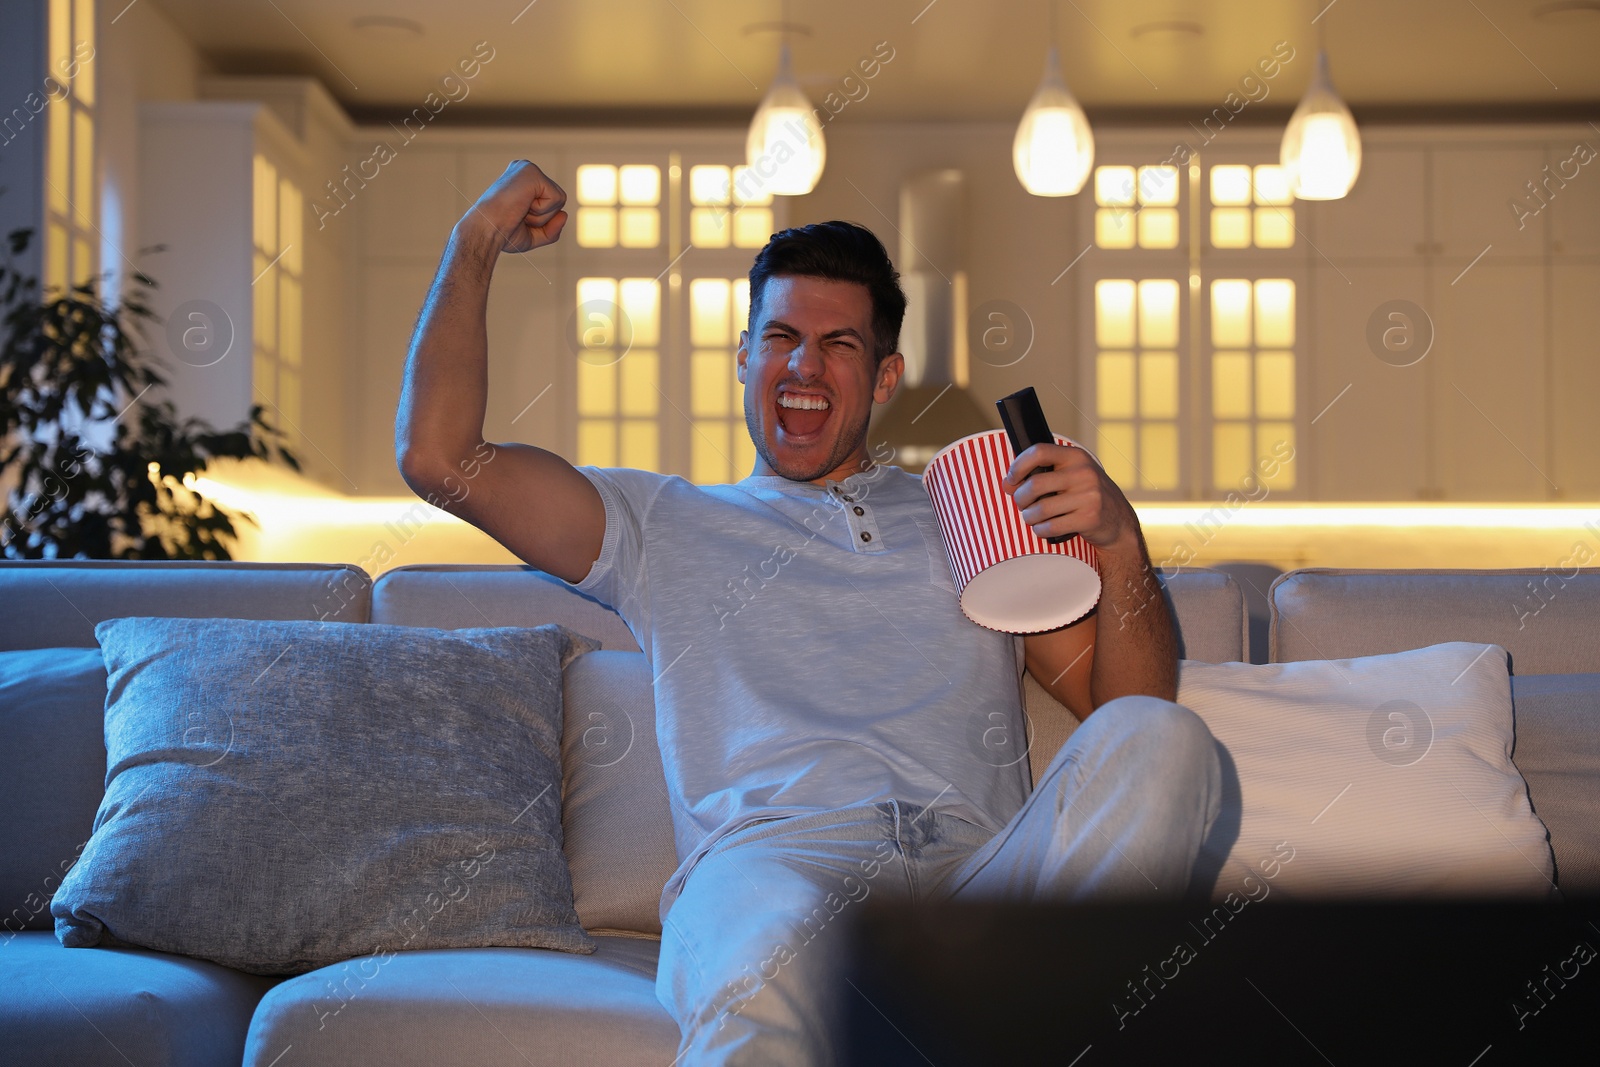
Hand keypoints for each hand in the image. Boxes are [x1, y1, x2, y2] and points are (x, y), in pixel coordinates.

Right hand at [461, 160, 567, 253]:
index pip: (552, 204)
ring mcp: (529, 168)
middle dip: (543, 218)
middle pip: (558, 202)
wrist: (486, 231)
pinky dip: (542, 211)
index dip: (540, 220)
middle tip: (518, 216)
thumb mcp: (534, 234)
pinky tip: (522, 206)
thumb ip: (553, 228)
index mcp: (525, 181)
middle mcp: (526, 170)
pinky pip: (557, 198)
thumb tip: (564, 214)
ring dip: (542, 216)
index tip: (516, 218)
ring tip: (519, 211)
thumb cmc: (503, 233)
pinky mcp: (532, 172)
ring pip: (560, 200)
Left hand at [1004, 442, 1138, 549]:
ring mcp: (1089, 496)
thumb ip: (1042, 474)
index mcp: (1076, 457)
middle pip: (1034, 484)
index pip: (1039, 451)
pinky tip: (1043, 528)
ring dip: (1029, 517)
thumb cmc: (1086, 495)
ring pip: (1040, 509)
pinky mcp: (1089, 518)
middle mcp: (1083, 473)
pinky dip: (1040, 530)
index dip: (1018, 465)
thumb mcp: (1071, 476)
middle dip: (1020, 498)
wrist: (1119, 520)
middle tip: (1023, 504)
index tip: (1012, 479)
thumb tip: (1008, 483)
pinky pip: (1050, 527)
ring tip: (1032, 518)